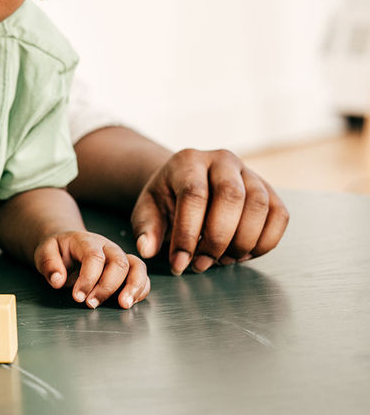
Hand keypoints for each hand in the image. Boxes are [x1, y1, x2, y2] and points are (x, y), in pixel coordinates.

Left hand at [35, 231, 148, 308]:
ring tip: (123, 305)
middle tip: (92, 304)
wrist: (68, 246)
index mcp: (86, 240)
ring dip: (133, 287)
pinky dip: (141, 290)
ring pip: (137, 267)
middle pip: (118, 262)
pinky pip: (143, 277)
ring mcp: (119, 256)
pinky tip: (130, 302)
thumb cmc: (58, 251)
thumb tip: (57, 280)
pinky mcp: (127, 269)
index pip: (94, 256)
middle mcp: (107, 247)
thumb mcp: (44, 252)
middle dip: (107, 286)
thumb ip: (48, 264)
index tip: (78, 297)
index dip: (88, 278)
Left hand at [131, 148, 288, 274]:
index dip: (187, 233)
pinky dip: (265, 242)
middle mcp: (222, 160)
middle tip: (201, 265)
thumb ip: (146, 229)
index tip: (179, 263)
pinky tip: (242, 254)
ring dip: (242, 242)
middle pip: (231, 196)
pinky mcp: (270, 191)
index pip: (194, 194)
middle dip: (217, 239)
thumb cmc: (167, 200)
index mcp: (187, 160)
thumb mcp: (148, 211)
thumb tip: (146, 249)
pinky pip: (280, 215)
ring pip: (259, 205)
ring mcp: (250, 174)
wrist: (187, 186)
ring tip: (221, 261)